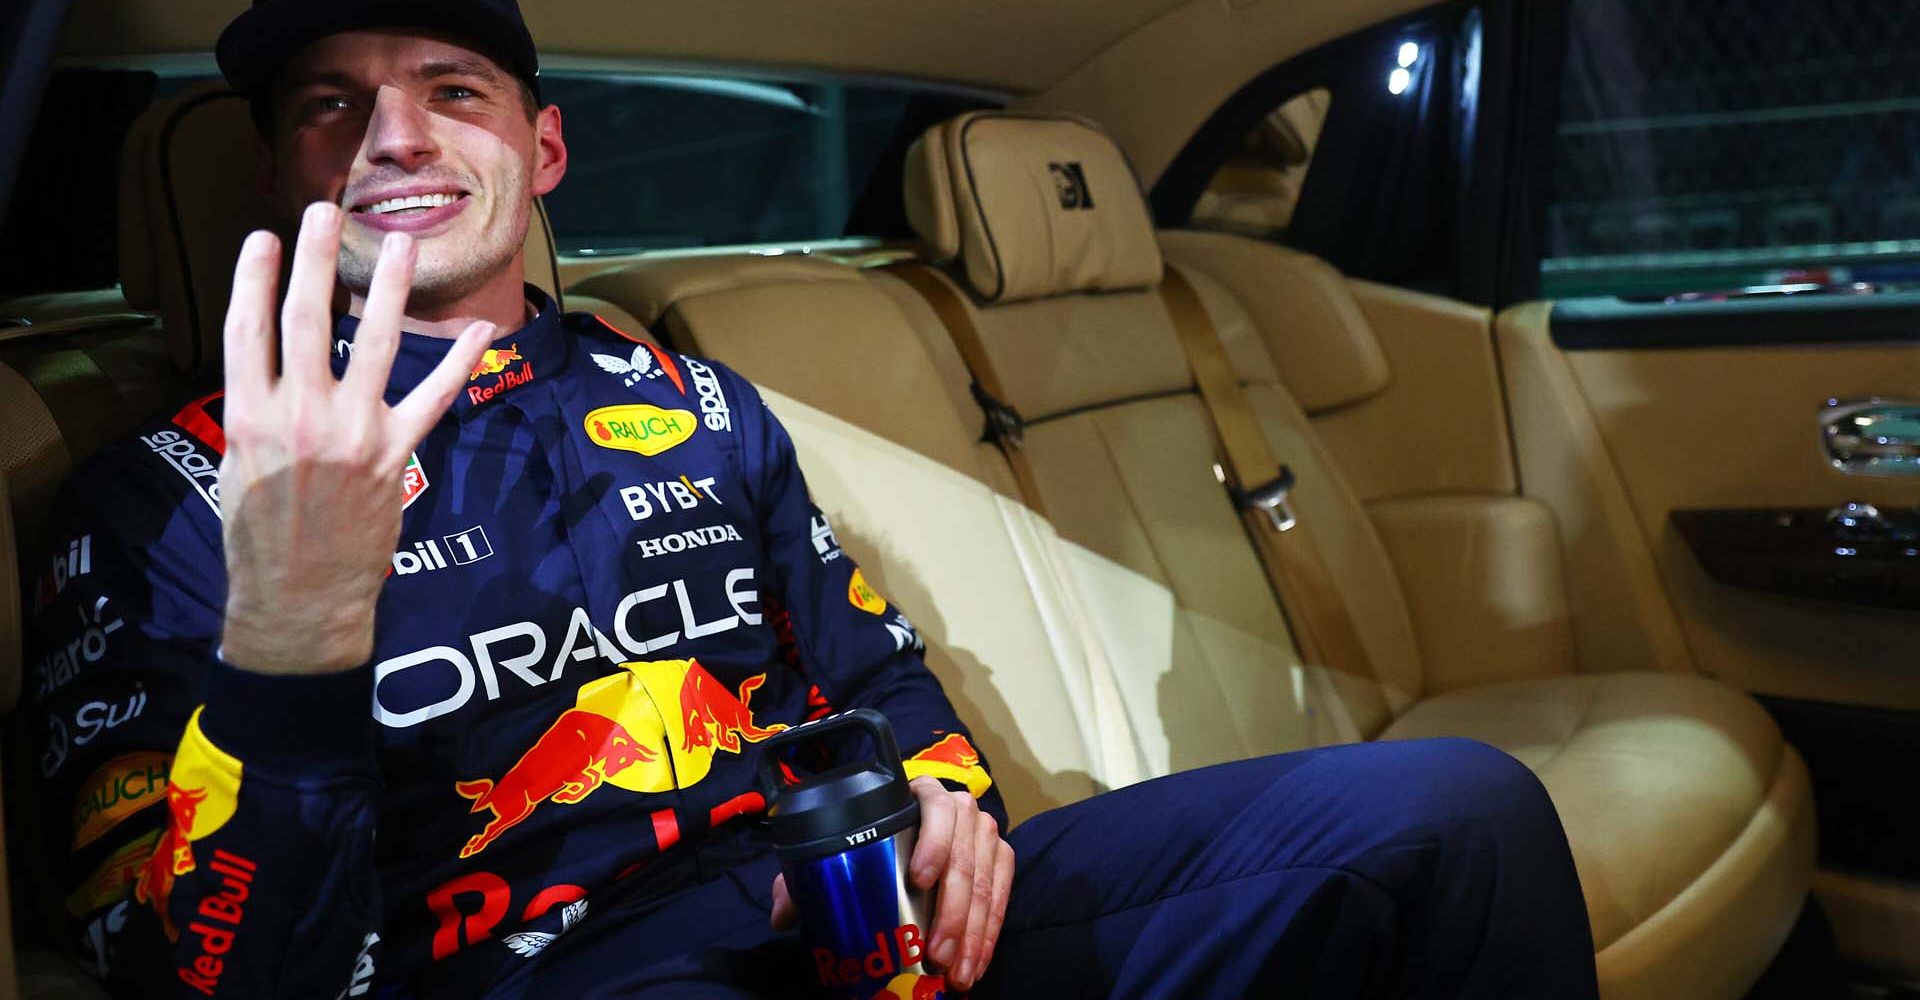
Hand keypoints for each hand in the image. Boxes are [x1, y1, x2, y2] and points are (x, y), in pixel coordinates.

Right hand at [218, 202, 493, 673]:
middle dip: (315, 260)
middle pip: (307, 320)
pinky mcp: (395, 452)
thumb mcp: (236, 468)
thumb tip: (270, 370)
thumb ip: (256, 412)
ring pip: (375, 343)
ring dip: (388, 288)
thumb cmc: (258, 535)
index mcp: (251, 414)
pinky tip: (479, 331)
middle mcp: (302, 414)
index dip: (255, 279)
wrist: (298, 596)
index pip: (249, 329)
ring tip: (401, 244)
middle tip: (323, 213)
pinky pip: (433, 398)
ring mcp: (354, 431)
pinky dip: (459, 363)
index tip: (263, 238)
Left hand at [772, 777, 1013, 991]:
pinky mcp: (1001, 859)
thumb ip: (804, 877)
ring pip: (986, 883)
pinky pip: (1003, 896)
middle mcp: (961, 808)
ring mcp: (985, 833)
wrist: (914, 832)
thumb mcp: (836, 851)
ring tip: (957, 972)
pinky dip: (990, 934)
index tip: (918, 880)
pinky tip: (975, 963)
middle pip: (964, 858)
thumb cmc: (869, 840)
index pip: (935, 810)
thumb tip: (783, 915)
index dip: (933, 842)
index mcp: (921, 794)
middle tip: (936, 955)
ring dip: (974, 932)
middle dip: (953, 912)